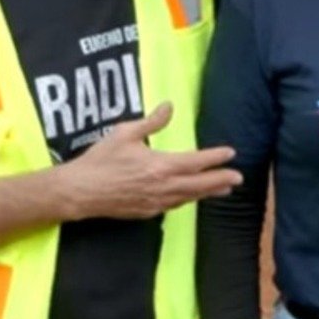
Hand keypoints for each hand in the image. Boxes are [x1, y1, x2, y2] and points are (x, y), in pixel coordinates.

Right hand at [59, 102, 241, 219]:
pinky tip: (192, 196)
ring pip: (189, 197)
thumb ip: (151, 122)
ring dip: (208, 192)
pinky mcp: (147, 212)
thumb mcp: (125, 133)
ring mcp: (156, 202)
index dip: (215, 158)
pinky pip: (174, 206)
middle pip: (200, 184)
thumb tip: (169, 106)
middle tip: (238, 177)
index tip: (230, 153)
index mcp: (160, 165)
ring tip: (223, 188)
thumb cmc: (100, 160)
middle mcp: (163, 187)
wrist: (80, 192)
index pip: (196, 161)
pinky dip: (188, 200)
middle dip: (221, 180)